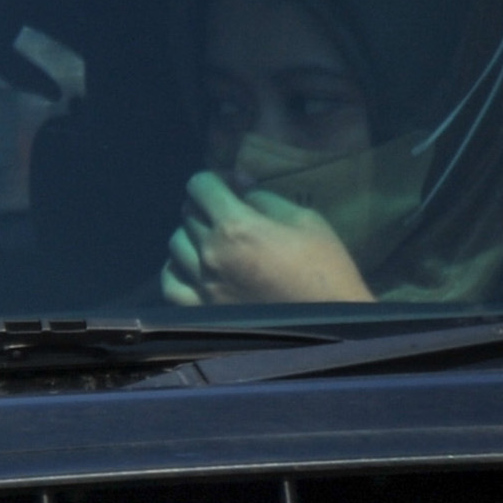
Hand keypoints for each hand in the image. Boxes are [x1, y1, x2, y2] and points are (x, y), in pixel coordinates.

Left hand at [161, 170, 373, 305]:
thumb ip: (265, 199)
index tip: (231, 185)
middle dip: (208, 205)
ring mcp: (201, 284)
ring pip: (175, 244)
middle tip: (229, 211)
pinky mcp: (199, 309)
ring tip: (214, 239)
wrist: (332, 323)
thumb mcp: (305, 219)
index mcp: (236, 226)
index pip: (200, 185)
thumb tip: (240, 187)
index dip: (215, 178)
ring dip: (192, 234)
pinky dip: (176, 268)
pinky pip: (170, 283)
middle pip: (188, 214)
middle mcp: (210, 253)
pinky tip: (193, 265)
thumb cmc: (324, 268)